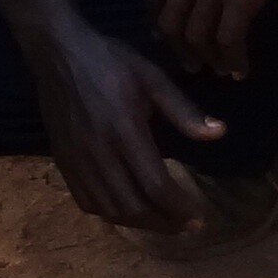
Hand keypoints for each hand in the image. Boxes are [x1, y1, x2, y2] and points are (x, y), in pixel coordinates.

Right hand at [26, 32, 217, 234]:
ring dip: (138, 224)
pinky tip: (126, 209)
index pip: (155, 185)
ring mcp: (77, 159)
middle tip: (184, 226)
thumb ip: (184, 111)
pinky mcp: (62, 161)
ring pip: (109, 209)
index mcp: (125, 130)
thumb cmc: (110, 61)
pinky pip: (86, 202)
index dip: (179, 209)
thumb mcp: (152, 78)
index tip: (198, 217)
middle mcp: (99, 151)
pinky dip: (109, 214)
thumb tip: (219, 133)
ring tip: (161, 221)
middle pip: (132, 206)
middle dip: (163, 224)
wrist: (57, 52)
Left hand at [143, 0, 277, 84]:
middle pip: (170, 23)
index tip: (166, 36)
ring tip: (223, 70)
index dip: (158, 20)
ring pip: (197, 37)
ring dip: (209, 59)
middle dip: (180, 49)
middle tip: (194, 64)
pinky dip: (234, 60)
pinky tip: (243, 69)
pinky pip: (229, 40)